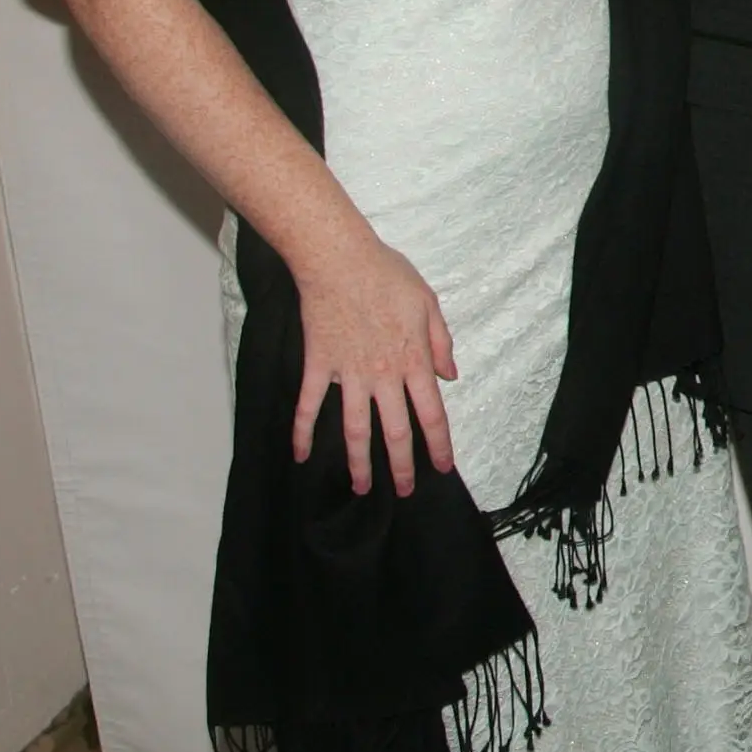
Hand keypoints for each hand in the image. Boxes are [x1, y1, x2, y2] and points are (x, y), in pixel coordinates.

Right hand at [292, 231, 458, 494]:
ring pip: (354, 429)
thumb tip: (451, 375)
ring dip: (358, 461)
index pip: (431, 414)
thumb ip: (441, 343)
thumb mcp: (429, 304)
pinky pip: (307, 406)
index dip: (438, 444)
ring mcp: (347, 374)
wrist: (340, 261)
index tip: (442, 467)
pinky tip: (301, 456)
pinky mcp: (317, 367)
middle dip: (401, 466)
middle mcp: (382, 375)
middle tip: (406, 491)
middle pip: (394, 431)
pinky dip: (301, 433)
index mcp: (414, 361)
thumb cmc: (388, 276)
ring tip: (362, 488)